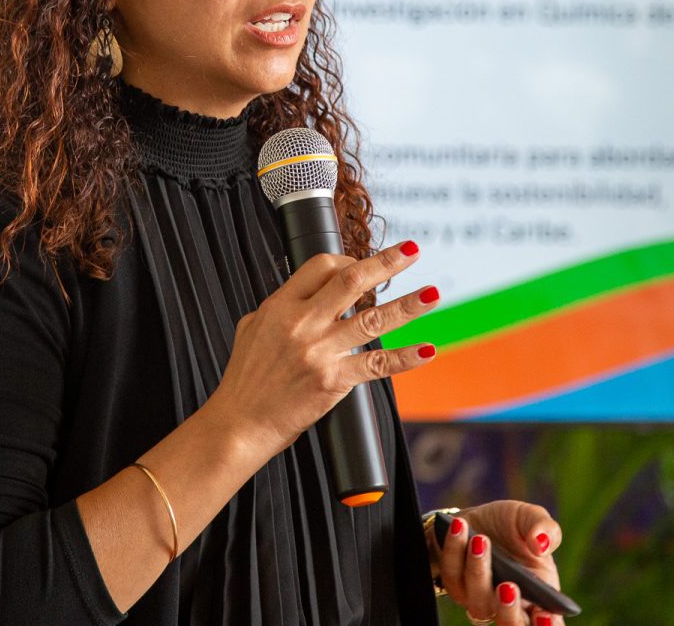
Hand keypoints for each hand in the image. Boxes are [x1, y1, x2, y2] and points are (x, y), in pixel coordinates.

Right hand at [203, 240, 438, 456]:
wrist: (241, 422)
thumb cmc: (246, 379)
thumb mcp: (252, 328)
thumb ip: (279, 308)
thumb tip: (302, 295)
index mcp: (281, 306)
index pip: (321, 266)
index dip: (347, 258)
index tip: (363, 262)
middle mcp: (302, 324)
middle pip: (352, 281)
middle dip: (387, 263)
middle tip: (411, 251)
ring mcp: (320, 352)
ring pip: (373, 319)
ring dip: (408, 305)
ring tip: (432, 293)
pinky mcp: (334, 381)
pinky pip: (377, 366)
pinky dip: (405, 358)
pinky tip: (425, 350)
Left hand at [430, 501, 564, 625]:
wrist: (476, 518)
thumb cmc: (511, 525)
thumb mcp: (531, 518)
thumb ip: (545, 529)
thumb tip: (541, 544)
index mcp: (539, 596)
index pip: (547, 623)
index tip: (543, 613)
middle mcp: (511, 605)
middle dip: (509, 612)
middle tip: (508, 586)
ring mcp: (480, 600)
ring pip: (478, 604)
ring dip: (479, 572)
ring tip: (480, 540)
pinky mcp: (456, 585)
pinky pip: (452, 577)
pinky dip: (454, 551)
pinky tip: (460, 528)